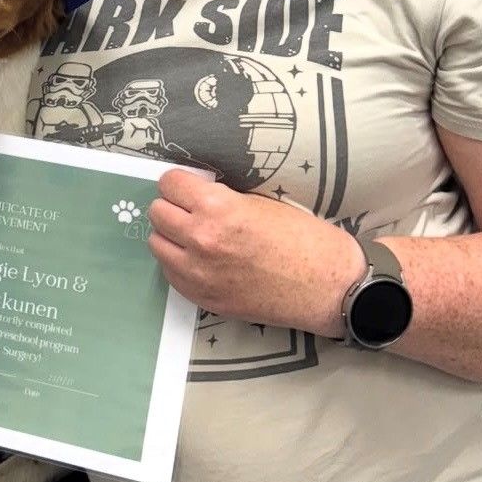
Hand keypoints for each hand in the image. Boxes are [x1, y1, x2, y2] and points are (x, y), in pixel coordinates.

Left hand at [148, 170, 366, 336]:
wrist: (325, 286)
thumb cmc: (302, 238)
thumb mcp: (259, 202)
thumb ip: (221, 198)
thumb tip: (194, 194)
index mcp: (218, 208)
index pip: (169, 184)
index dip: (178, 183)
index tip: (186, 187)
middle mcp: (201, 239)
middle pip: (156, 212)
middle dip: (172, 207)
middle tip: (190, 209)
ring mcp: (199, 273)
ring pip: (157, 244)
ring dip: (171, 236)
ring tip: (194, 236)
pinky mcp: (203, 298)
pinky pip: (170, 274)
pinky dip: (179, 263)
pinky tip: (201, 260)